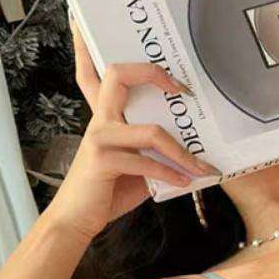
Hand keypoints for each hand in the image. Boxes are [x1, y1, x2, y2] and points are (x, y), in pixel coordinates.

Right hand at [45, 17, 219, 240]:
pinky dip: (170, 174)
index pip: (98, 72)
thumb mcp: (133, 167)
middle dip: (152, 73)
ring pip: (151, 132)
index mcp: (104, 116)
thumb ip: (151, 153)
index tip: (155, 60)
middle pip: (118, 74)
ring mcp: (99, 138)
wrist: (76, 220)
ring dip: (183, 153)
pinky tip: (185, 182)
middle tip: (182, 87)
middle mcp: (99, 120)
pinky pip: (146, 163)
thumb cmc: (105, 192)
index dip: (121, 58)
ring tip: (202, 168)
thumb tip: (189, 153)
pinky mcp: (103, 161)